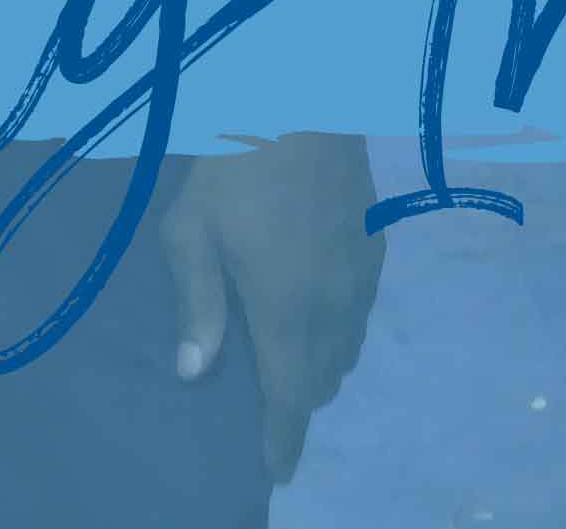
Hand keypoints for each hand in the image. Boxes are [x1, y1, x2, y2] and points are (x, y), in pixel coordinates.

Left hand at [155, 131, 383, 483]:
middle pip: (322, 378)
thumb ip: (196, 304)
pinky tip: (314, 310)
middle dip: (297, 400)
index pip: (291, 396)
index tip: (276, 470)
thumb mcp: (191, 230)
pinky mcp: (374, 247)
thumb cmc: (232, 162)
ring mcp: (360, 275)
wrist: (303, 95)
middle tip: (265, 407)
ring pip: (347, 347)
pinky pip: (359, 312)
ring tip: (286, 364)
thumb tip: (195, 373)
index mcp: (287, 308)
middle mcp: (334, 304)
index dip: (283, 439)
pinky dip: (338, 329)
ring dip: (319, 365)